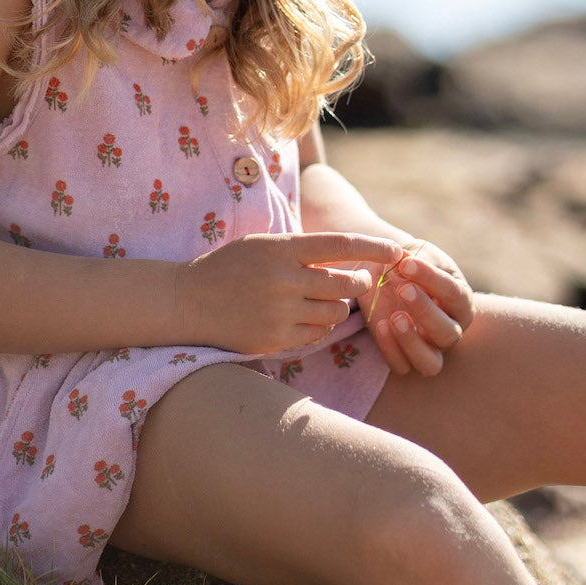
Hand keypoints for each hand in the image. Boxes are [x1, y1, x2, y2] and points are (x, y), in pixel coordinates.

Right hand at [177, 231, 406, 357]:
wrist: (187, 301)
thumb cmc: (229, 267)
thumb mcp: (262, 245)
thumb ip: (300, 250)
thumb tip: (346, 257)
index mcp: (282, 249)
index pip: (341, 245)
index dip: (374, 248)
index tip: (397, 250)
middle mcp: (284, 280)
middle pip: (345, 285)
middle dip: (359, 284)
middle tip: (358, 282)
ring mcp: (280, 312)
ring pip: (335, 313)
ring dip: (336, 307)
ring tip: (320, 301)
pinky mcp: (275, 339)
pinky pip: (316, 335)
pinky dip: (317, 327)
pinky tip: (303, 318)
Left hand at [361, 239, 474, 377]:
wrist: (388, 274)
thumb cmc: (410, 264)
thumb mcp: (416, 254)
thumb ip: (413, 258)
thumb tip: (403, 261)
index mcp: (461, 301)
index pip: (454, 294)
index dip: (431, 278)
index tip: (407, 263)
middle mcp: (450, 329)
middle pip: (447, 333)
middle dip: (424, 312)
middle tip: (403, 289)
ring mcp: (429, 348)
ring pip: (430, 363)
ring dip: (412, 343)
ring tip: (394, 317)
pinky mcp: (405, 357)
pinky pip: (402, 366)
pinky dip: (391, 350)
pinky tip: (380, 325)